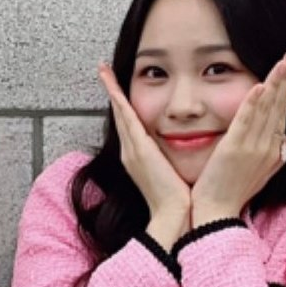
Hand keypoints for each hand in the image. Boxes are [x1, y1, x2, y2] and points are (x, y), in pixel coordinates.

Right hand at [99, 63, 190, 249]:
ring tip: (104, 70)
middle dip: (112, 93)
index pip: (130, 126)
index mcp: (139, 158)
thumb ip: (170, 162)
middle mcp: (131, 152)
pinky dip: (118, 99)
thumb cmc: (178, 200)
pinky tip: (113, 84)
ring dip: (112, 90)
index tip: (118, 91)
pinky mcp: (139, 149)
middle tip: (104, 71)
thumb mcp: (172, 176)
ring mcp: (132, 150)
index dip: (123, 107)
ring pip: (121, 113)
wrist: (174, 216)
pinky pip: (127, 118)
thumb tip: (181, 153)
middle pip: (121, 116)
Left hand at [191, 52, 285, 225]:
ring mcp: (251, 148)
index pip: (283, 114)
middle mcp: (266, 147)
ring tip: (282, 62)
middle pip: (278, 107)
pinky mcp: (234, 149)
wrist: (217, 212)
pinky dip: (252, 103)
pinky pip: (245, 121)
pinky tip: (258, 85)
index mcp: (272, 151)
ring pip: (266, 110)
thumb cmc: (235, 193)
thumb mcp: (263, 174)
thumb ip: (279, 154)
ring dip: (275, 84)